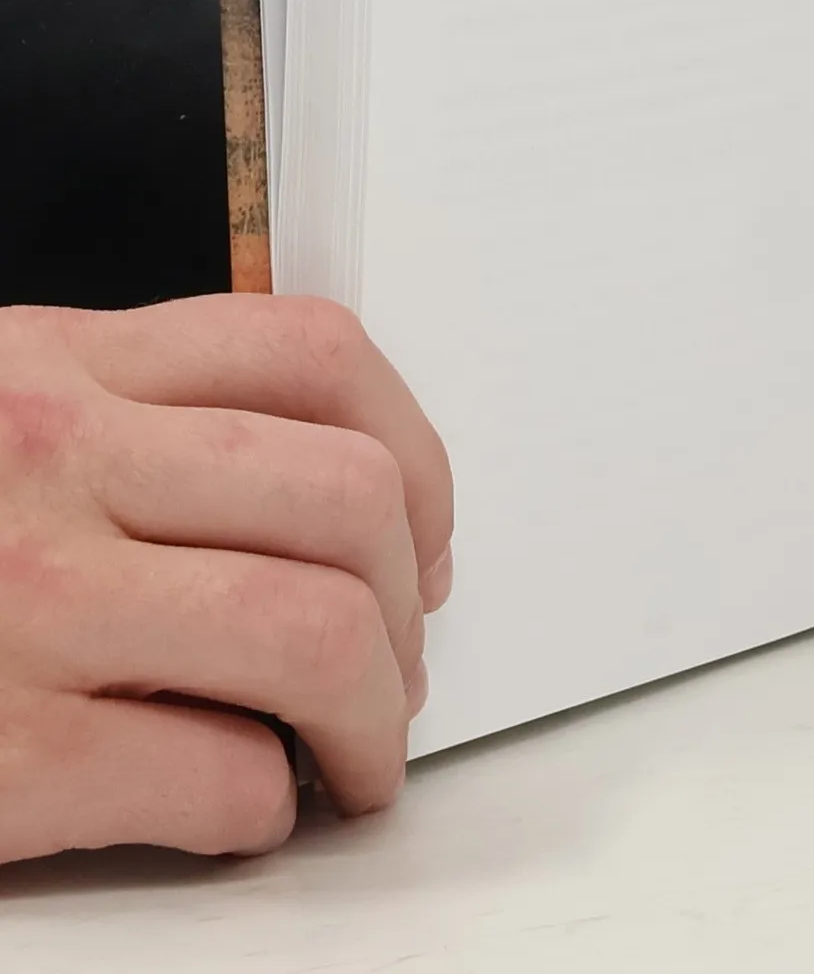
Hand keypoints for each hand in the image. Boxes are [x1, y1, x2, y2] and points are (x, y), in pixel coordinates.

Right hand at [0, 295, 452, 863]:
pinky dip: (263, 804)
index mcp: (57, 365)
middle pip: (347, 500)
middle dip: (410, 603)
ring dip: (377, 715)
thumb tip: (333, 506)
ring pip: (315, 633)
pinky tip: (238, 805)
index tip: (425, 536)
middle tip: (399, 665)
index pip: (317, 356)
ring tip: (361, 752)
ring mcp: (24, 605)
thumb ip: (137, 418)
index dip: (417, 455)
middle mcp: (52, 462)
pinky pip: (219, 776)